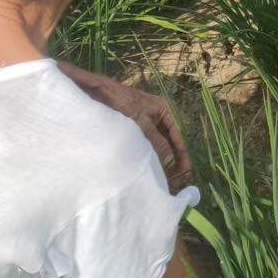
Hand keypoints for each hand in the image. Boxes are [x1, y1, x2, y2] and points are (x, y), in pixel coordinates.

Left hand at [67, 70, 192, 188]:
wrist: (91, 91)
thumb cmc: (119, 102)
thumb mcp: (141, 123)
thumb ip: (157, 144)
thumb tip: (171, 165)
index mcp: (162, 111)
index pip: (177, 139)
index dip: (182, 159)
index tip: (185, 177)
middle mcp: (154, 118)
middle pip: (167, 145)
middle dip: (170, 164)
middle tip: (172, 185)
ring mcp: (140, 125)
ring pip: (153, 149)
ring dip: (156, 164)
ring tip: (158, 183)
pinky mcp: (127, 132)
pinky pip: (139, 149)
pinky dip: (143, 160)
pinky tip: (142, 174)